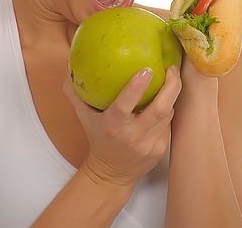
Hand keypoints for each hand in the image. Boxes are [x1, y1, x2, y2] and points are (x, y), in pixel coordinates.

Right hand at [63, 65, 181, 186]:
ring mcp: (148, 144)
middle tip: (171, 69)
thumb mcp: (84, 117)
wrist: (111, 174)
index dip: (137, 87)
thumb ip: (76, 94)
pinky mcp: (160, 150)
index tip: (147, 69)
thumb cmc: (98, 139)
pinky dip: (167, 110)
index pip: (125, 104)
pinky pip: (168, 124)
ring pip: (168, 114)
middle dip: (171, 86)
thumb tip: (69, 68)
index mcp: (113, 125)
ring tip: (171, 78)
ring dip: (171, 95)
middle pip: (159, 109)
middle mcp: (132, 136)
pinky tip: (166, 100)